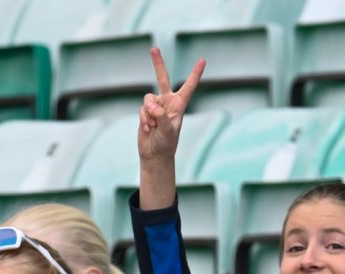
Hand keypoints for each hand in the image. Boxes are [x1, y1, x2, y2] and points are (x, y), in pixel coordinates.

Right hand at [138, 48, 204, 164]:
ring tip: (153, 126)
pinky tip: (148, 129)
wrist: (154, 154)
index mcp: (179, 104)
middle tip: (154, 48)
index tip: (202, 60)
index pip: (189, 86)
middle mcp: (168, 102)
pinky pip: (142, 109)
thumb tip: (151, 105)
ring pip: (148, 98)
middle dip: (157, 63)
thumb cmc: (166, 143)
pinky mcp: (145, 111)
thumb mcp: (168, 130)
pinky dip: (144, 119)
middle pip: (162, 78)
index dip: (195, 73)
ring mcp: (156, 106)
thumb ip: (161, 116)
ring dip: (148, 113)